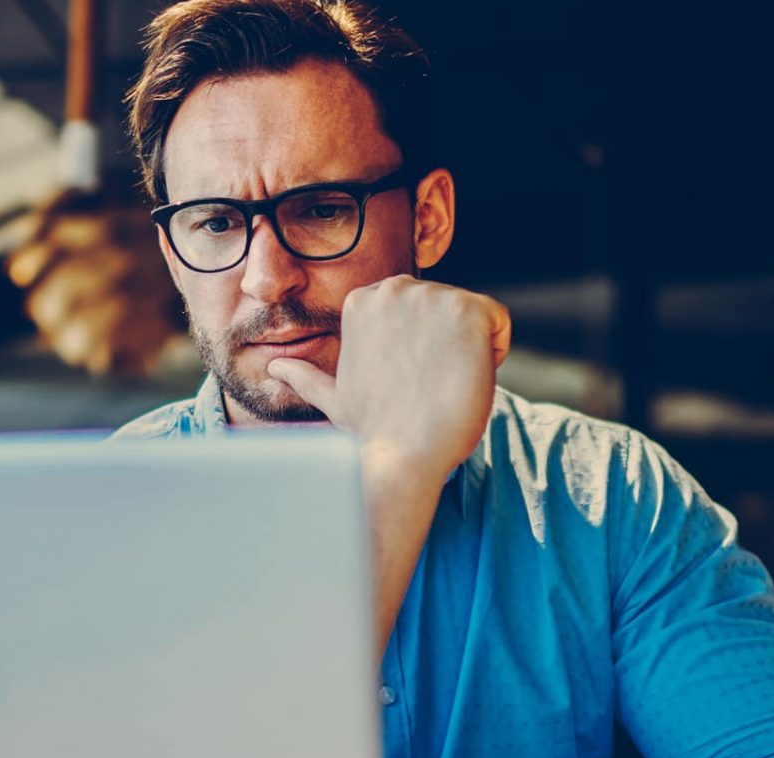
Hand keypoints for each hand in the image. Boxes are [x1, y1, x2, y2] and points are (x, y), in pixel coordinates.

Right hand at [265, 275, 510, 483]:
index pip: (420, 312)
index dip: (422, 350)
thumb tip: (274, 368)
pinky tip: (464, 379)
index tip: (410, 381)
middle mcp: (396, 288)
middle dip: (447, 348)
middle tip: (427, 386)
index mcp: (365, 300)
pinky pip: (500, 323)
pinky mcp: (469, 310)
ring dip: (470, 353)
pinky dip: (495, 353)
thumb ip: (306, 376)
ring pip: (475, 318)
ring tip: (441, 385)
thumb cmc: (372, 431)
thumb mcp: (334, 396)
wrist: (402, 454)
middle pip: (449, 311)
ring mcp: (432, 296)